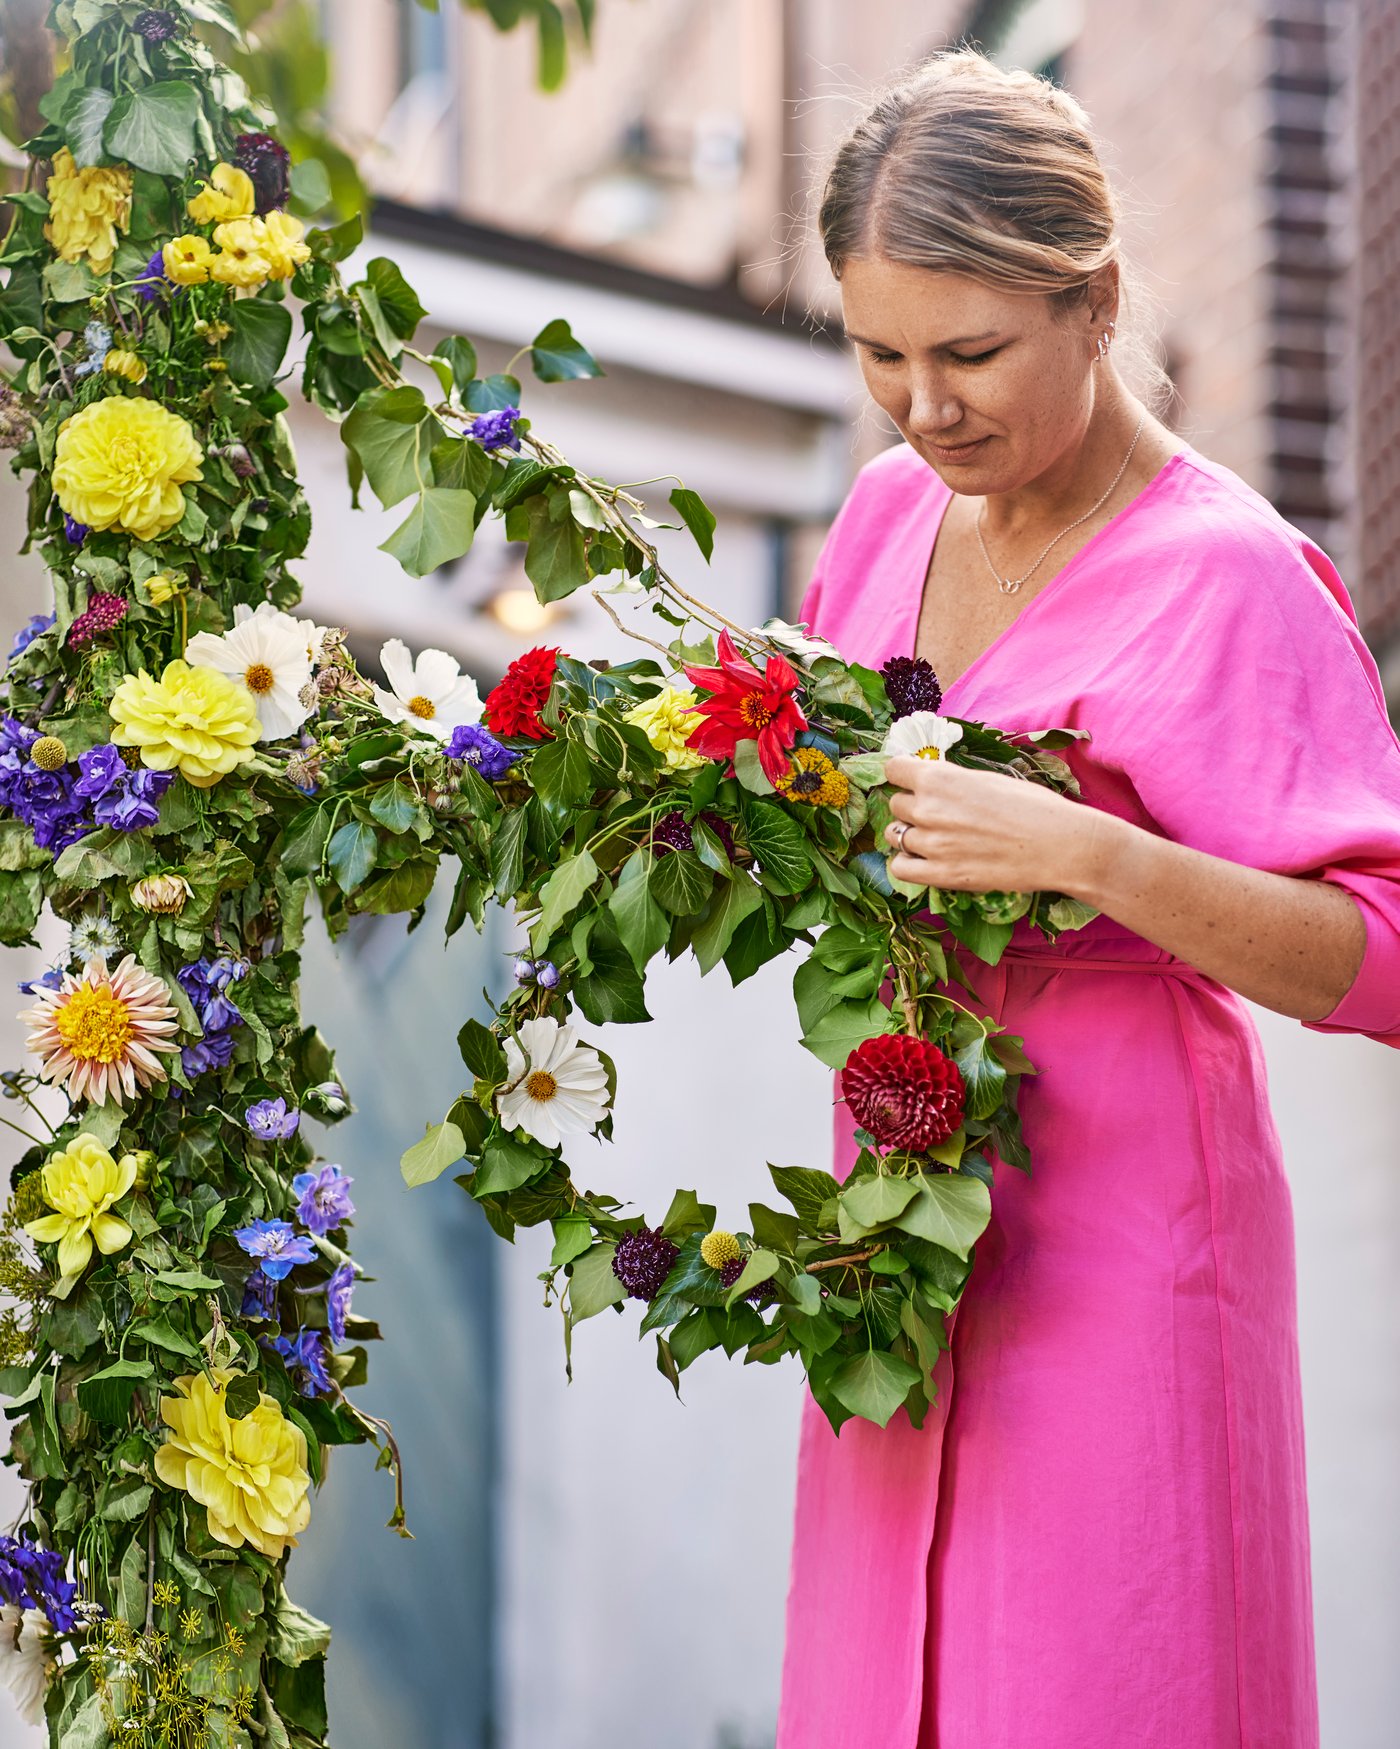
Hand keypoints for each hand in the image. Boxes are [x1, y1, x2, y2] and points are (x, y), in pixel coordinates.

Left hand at [883, 753, 1107, 896]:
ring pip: (894, 836)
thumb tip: (932, 783)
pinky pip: (900, 868)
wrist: (1060, 845)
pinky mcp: (941, 875)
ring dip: (909, 835)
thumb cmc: (1034, 807)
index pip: (893, 768)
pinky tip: (926, 861)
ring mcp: (931, 844)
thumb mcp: (988, 779)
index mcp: (940, 778)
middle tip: (936, 814)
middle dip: (911, 807)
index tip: (912, 781)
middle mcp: (928, 809)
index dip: (903, 775)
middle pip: (895, 804)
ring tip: (933, 839)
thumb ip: (953, 781)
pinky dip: (908, 864)